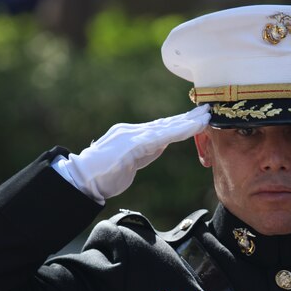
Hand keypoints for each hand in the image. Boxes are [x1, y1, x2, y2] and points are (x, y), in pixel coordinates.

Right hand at [55, 105, 210, 201]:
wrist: (82, 179)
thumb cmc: (104, 174)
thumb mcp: (129, 161)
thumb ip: (144, 151)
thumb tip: (160, 145)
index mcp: (131, 135)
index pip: (160, 127)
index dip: (179, 122)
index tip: (197, 118)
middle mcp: (133, 131)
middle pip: (166, 123)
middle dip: (188, 118)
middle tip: (208, 110)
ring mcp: (132, 136)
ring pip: (166, 127)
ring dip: (188, 122)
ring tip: (205, 117)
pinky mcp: (133, 144)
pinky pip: (161, 137)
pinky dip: (178, 131)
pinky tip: (192, 128)